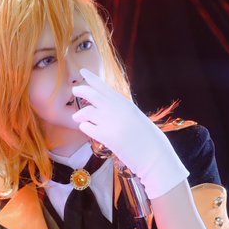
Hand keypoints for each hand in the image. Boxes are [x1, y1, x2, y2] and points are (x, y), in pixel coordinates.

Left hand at [72, 68, 188, 198]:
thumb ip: (122, 111)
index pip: (105, 87)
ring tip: (76, 117)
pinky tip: (85, 128)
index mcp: (125, 104)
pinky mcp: (107, 137)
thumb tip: (108, 108)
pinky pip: (88, 128)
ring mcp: (111, 122)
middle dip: (81, 90)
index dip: (92, 78)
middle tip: (74, 90)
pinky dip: (84, 127)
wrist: (155, 155)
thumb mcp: (136, 119)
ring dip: (79, 113)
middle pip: (92, 94)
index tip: (82, 72)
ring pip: (87, 111)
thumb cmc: (148, 140)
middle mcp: (117, 110)